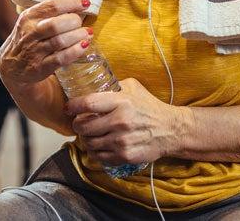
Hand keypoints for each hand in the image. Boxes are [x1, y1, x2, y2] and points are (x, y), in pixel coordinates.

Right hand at [0, 0, 92, 87]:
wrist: (11, 66)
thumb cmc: (28, 38)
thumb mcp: (31, 22)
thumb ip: (50, 14)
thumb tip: (80, 5)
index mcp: (28, 17)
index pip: (52, 6)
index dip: (72, 3)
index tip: (85, 3)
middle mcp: (30, 33)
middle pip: (56, 24)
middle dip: (74, 21)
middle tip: (81, 23)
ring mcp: (35, 51)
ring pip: (60, 41)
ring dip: (78, 36)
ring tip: (87, 33)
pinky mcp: (40, 67)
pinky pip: (61, 58)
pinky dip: (75, 51)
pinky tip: (83, 46)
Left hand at [67, 78, 183, 165]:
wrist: (171, 129)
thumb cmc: (149, 106)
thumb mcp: (133, 88)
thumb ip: (113, 85)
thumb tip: (92, 82)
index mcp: (121, 101)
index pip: (88, 103)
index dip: (73, 106)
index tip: (68, 108)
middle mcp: (120, 121)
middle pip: (84, 126)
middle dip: (77, 125)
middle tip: (78, 123)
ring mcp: (122, 141)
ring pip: (89, 143)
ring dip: (85, 139)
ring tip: (88, 135)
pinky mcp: (125, 156)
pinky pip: (99, 156)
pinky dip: (95, 152)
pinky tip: (98, 145)